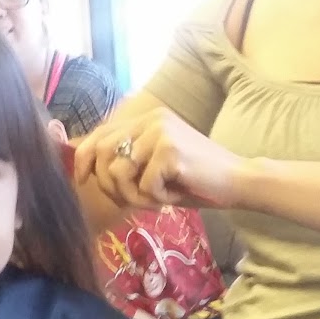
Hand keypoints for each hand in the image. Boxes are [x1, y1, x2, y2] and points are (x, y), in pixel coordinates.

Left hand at [74, 105, 243, 212]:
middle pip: (102, 152)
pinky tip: (174, 195)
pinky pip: (142, 185)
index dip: (83, 158)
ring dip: (133, 196)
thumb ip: (128, 161)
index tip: (82, 179)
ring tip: (156, 199)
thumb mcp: (155, 166)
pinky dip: (155, 199)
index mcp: (146, 119)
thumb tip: (87, 169)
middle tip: (131, 199)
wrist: (237, 181)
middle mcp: (151, 119)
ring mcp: (160, 132)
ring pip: (118, 172)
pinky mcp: (169, 150)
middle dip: (109, 185)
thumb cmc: (196, 180)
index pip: (100, 133)